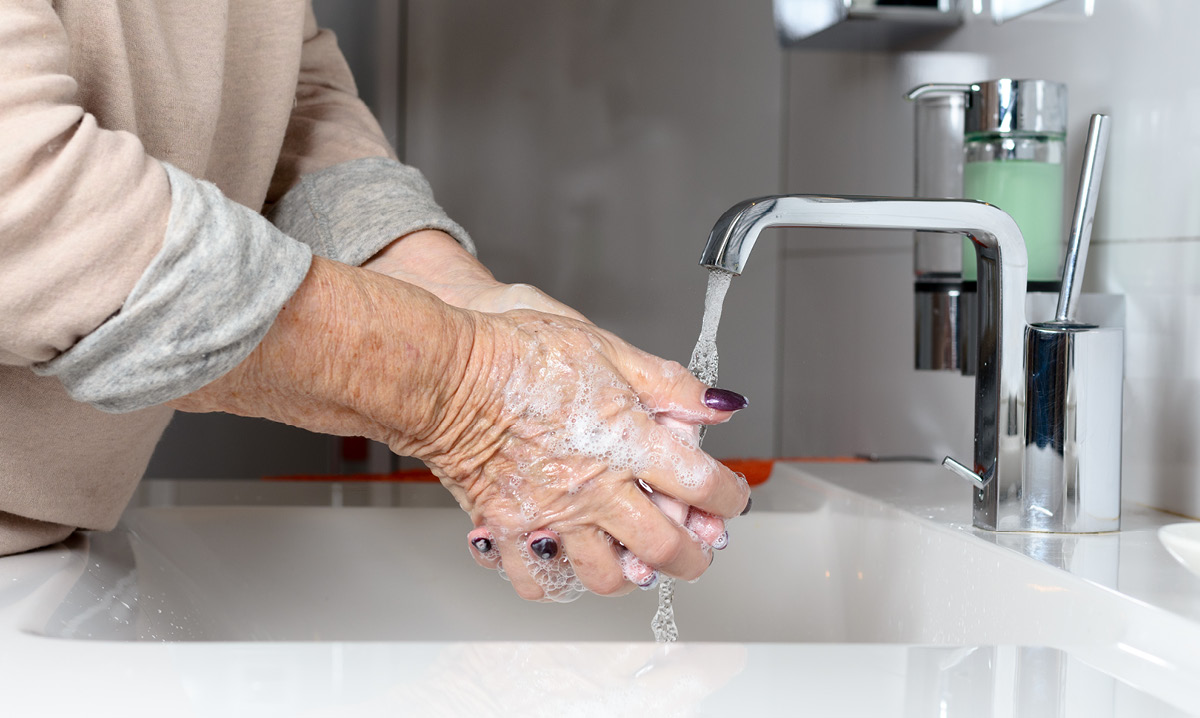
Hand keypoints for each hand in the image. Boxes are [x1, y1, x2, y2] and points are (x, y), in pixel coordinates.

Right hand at [366, 230, 743, 597]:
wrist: (448, 374)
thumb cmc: (519, 354)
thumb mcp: (607, 348)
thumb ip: (668, 384)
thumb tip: (718, 404)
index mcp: (628, 443)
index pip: (703, 486)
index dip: (728, 497)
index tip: (729, 497)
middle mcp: (594, 490)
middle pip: (665, 549)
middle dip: (695, 556)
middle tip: (700, 550)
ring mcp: (551, 516)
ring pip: (607, 577)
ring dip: (631, 573)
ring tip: (634, 556)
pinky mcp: (508, 530)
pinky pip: (539, 581)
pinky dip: (558, 578)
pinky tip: (567, 557)